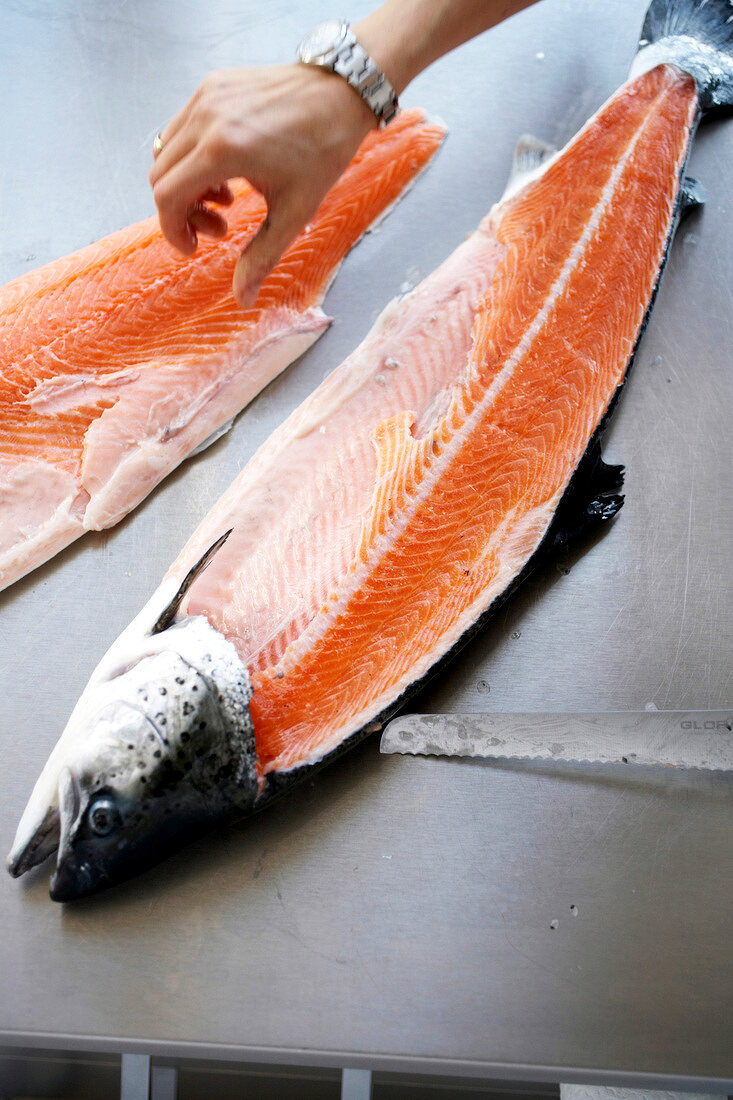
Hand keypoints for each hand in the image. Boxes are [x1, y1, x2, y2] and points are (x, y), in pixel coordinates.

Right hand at [149, 64, 375, 307]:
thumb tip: (242, 299)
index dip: (173, 229)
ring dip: (186, 185)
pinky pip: (182, 129)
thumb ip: (262, 256)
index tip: (193, 248)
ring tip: (225, 200)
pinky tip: (227, 173)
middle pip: (161, 176)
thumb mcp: (295, 211)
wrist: (341, 91)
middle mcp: (206, 117)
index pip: (167, 195)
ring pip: (167, 153)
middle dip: (182, 211)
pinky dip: (193, 158)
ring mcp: (206, 96)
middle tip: (218, 228)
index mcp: (223, 149)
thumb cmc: (323, 149)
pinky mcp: (211, 85)